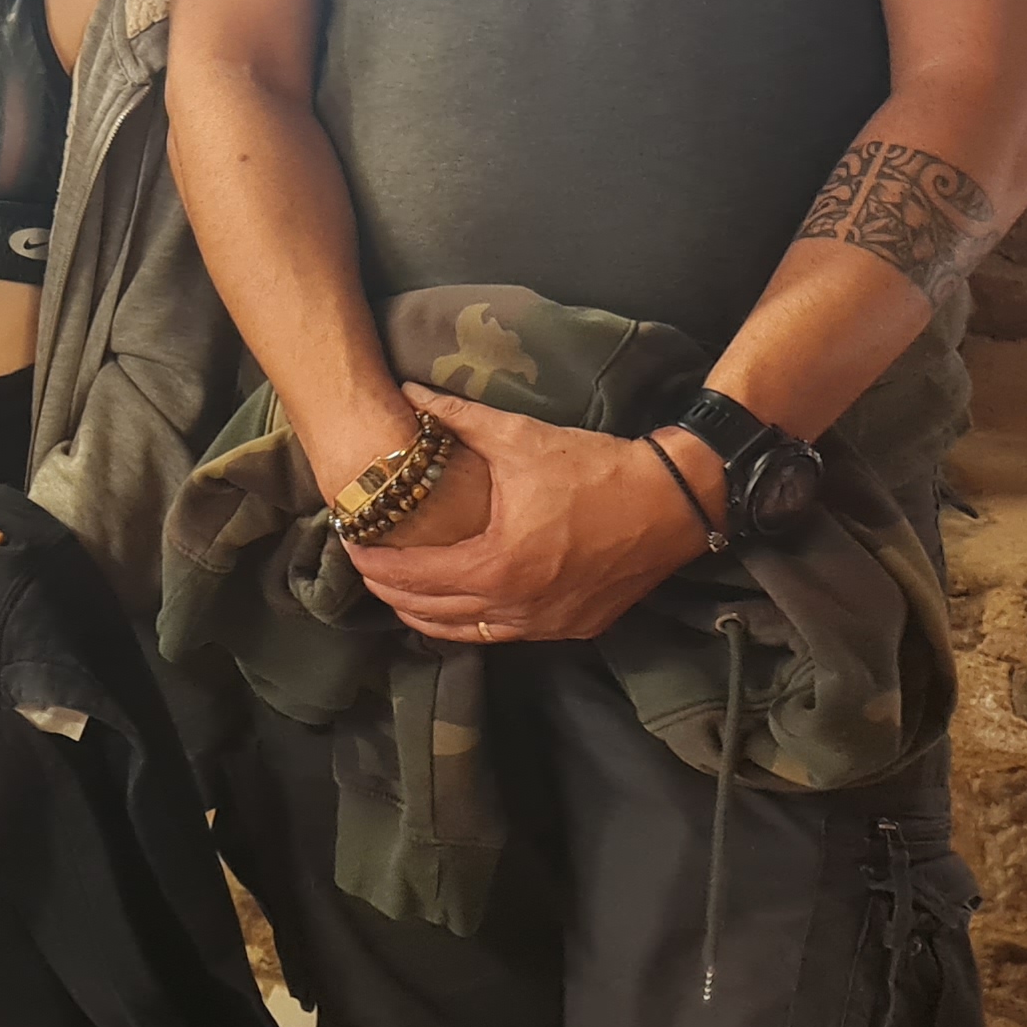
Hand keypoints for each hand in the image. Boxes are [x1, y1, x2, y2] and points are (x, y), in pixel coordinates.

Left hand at [346, 385, 713, 645]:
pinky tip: (458, 603)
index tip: (351, 544)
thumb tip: (405, 390)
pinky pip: (505, 635)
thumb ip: (455, 416)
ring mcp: (547, 625)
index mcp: (498, 565)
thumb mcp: (519, 436)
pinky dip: (472, 622)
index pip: (413, 577)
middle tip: (366, 566)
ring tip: (399, 588)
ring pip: (466, 634)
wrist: (674, 502)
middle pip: (430, 613)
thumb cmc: (595, 468)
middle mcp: (518, 607)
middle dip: (390, 591)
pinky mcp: (573, 627)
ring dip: (426, 614)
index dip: (374, 563)